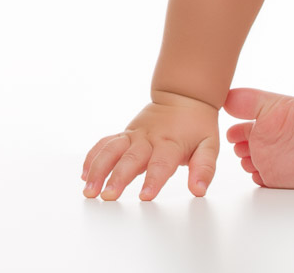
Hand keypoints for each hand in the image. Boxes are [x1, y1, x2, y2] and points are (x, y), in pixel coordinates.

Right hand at [81, 93, 219, 200]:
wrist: (183, 97)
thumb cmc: (197, 125)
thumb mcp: (210, 145)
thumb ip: (204, 168)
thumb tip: (199, 189)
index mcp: (170, 143)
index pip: (161, 164)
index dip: (153, 180)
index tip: (145, 197)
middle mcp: (148, 138)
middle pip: (130, 158)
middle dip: (118, 177)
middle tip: (108, 196)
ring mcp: (133, 135)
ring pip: (111, 150)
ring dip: (98, 169)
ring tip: (89, 189)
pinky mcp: (125, 134)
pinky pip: (105, 143)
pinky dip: (93, 157)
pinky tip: (84, 174)